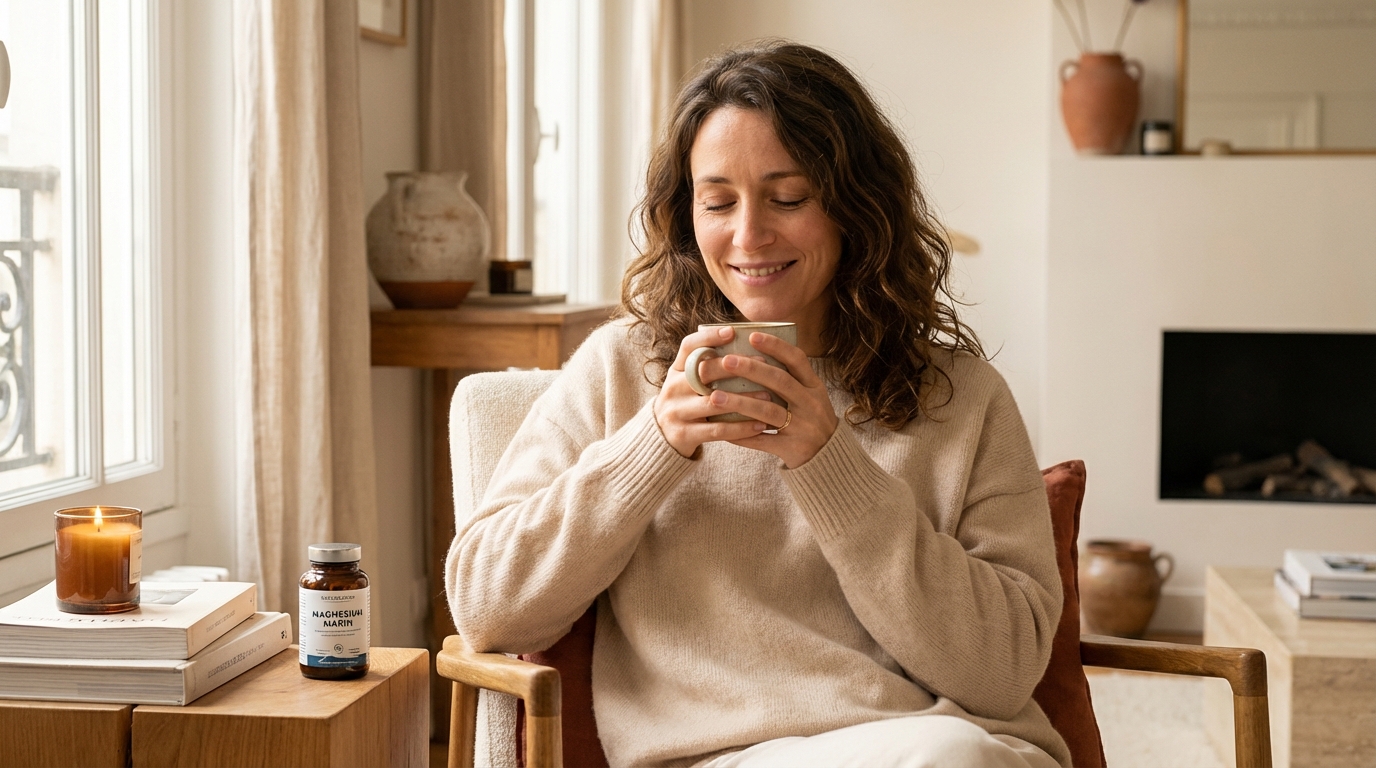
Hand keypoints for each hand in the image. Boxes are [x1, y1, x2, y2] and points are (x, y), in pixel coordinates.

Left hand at [653, 328, 837, 467]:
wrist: (829, 456)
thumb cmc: (810, 418)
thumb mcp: (809, 395)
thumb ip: (789, 377)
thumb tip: (751, 353)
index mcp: (813, 386)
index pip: (797, 359)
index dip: (776, 346)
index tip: (752, 335)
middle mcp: (810, 403)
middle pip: (780, 381)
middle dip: (752, 369)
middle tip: (726, 360)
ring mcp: (802, 427)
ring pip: (768, 411)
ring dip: (740, 403)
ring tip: (715, 397)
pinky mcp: (792, 448)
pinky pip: (763, 441)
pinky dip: (742, 434)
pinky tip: (722, 428)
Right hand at [654, 326, 774, 457]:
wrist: (661, 438)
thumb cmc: (688, 403)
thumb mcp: (689, 382)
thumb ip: (708, 367)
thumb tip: (749, 346)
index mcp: (675, 370)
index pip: (688, 346)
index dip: (708, 337)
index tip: (732, 331)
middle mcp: (673, 388)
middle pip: (703, 371)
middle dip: (735, 366)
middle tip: (763, 362)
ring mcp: (676, 411)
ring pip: (714, 402)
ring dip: (745, 399)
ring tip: (769, 396)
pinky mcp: (684, 434)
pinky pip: (717, 430)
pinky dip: (740, 427)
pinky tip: (760, 425)